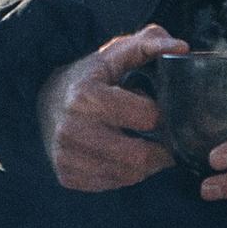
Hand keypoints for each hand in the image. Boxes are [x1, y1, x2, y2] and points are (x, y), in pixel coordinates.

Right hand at [39, 24, 184, 191]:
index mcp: (86, 96)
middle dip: (159, 148)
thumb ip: (148, 44)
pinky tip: (121, 155)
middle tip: (163, 138)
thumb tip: (182, 47)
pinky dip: (125, 173)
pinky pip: (113, 184)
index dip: (159, 113)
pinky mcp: (66, 176)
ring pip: (129, 175)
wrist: (44, 102)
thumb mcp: (114, 54)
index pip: (148, 118)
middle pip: (140, 156)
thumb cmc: (88, 77)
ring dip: (145, 163)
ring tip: (142, 144)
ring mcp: (66, 157)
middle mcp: (72, 130)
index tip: (155, 109)